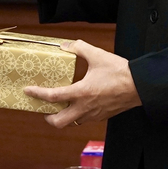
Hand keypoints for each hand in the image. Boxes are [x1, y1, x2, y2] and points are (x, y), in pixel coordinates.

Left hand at [24, 40, 140, 127]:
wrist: (140, 86)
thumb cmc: (120, 72)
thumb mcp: (98, 55)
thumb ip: (80, 48)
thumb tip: (66, 45)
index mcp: (81, 93)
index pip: (53, 97)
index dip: (37, 94)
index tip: (28, 90)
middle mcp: (84, 108)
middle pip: (58, 122)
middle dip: (47, 117)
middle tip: (43, 107)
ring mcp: (93, 115)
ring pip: (71, 123)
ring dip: (62, 117)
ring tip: (59, 106)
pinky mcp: (101, 117)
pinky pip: (83, 120)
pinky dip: (76, 115)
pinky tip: (78, 104)